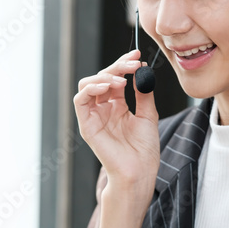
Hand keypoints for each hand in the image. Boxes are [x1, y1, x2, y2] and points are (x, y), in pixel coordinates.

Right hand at [74, 49, 159, 191]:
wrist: (139, 172)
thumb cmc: (144, 150)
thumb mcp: (148, 115)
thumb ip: (143, 93)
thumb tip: (142, 70)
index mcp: (117, 106)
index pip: (116, 77)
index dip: (124, 64)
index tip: (137, 55)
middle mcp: (103, 109)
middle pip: (102, 77)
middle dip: (117, 66)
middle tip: (133, 63)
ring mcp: (93, 116)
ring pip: (88, 85)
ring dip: (104, 76)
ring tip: (121, 78)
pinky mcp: (86, 125)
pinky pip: (80, 101)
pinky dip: (91, 89)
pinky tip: (107, 86)